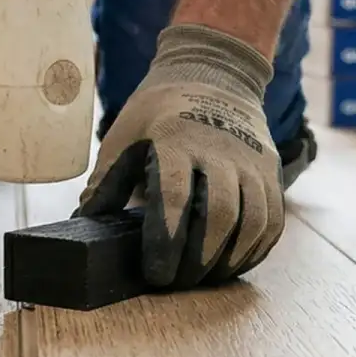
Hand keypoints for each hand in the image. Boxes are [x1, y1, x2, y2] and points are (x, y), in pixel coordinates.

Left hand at [77, 23, 285, 288]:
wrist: (213, 74)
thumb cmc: (158, 112)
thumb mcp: (125, 135)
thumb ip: (106, 182)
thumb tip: (83, 225)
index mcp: (176, 139)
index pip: (175, 196)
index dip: (165, 241)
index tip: (156, 273)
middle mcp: (220, 149)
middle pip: (219, 215)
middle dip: (199, 259)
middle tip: (177, 283)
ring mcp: (251, 160)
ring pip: (253, 220)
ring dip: (229, 259)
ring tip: (205, 280)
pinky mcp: (271, 171)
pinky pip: (272, 220)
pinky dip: (254, 250)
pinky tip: (232, 265)